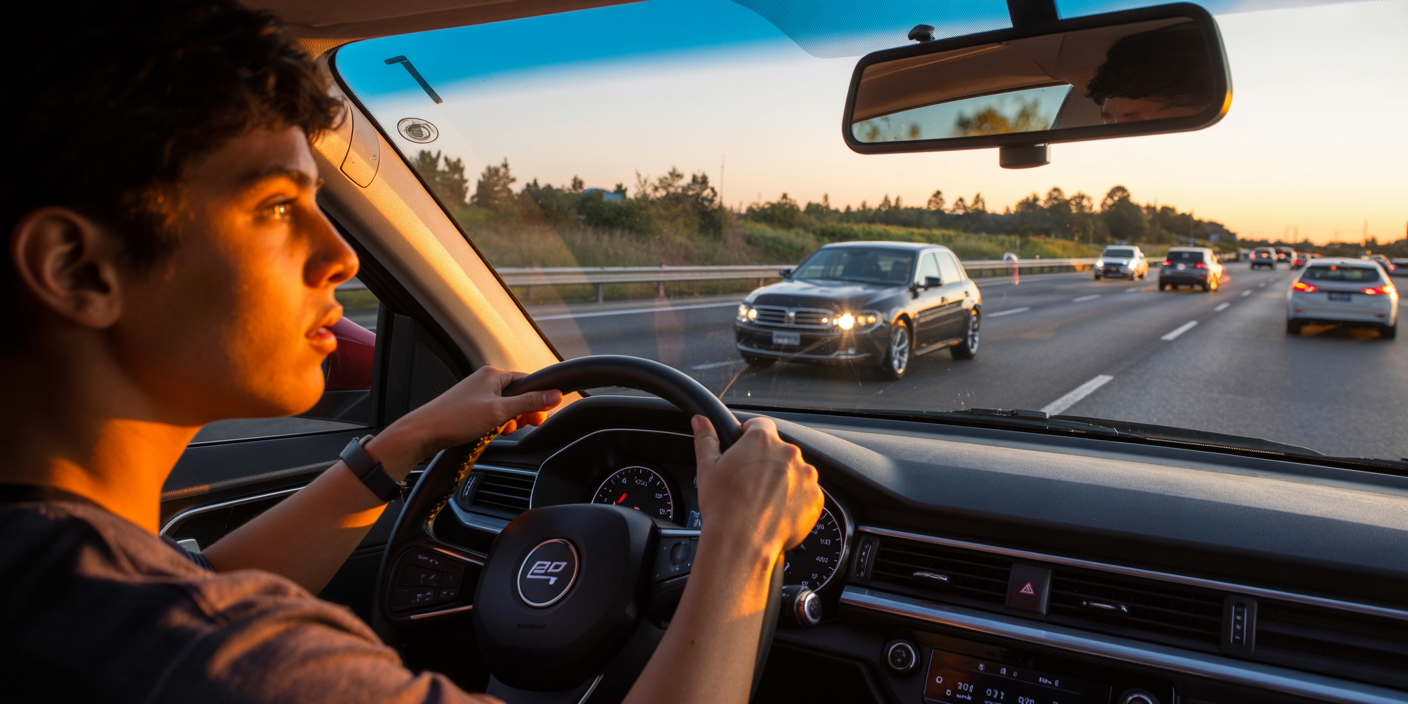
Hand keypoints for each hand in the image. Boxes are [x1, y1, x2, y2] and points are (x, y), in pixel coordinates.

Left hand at [369, 366, 561, 474]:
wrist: (424, 432)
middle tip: (525, 425)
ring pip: (506, 406)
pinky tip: (492, 432)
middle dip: (524, 411)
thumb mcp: (500, 411)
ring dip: (510, 419)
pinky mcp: (470, 408)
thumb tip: (555, 395)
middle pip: (518, 394)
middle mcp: (485, 381)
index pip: (529, 381)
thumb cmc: (456, 419)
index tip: (543, 415)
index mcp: (493, 374)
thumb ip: (529, 403)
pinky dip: (497, 423)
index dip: (539, 399)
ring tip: (503, 430)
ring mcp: (476, 394)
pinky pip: (493, 413)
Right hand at [691, 416, 821, 559]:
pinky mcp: (816, 498)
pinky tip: (776, 512)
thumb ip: (706, 438)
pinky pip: (807, 494)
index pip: (761, 425)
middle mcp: (789, 453)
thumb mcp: (707, 468)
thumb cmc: (723, 506)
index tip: (745, 449)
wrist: (742, 542)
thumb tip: (701, 421)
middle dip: (767, 463)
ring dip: (783, 481)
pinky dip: (796, 501)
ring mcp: (806, 476)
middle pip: (779, 450)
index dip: (750, 436)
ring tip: (763, 501)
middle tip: (750, 483)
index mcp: (762, 440)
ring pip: (795, 472)